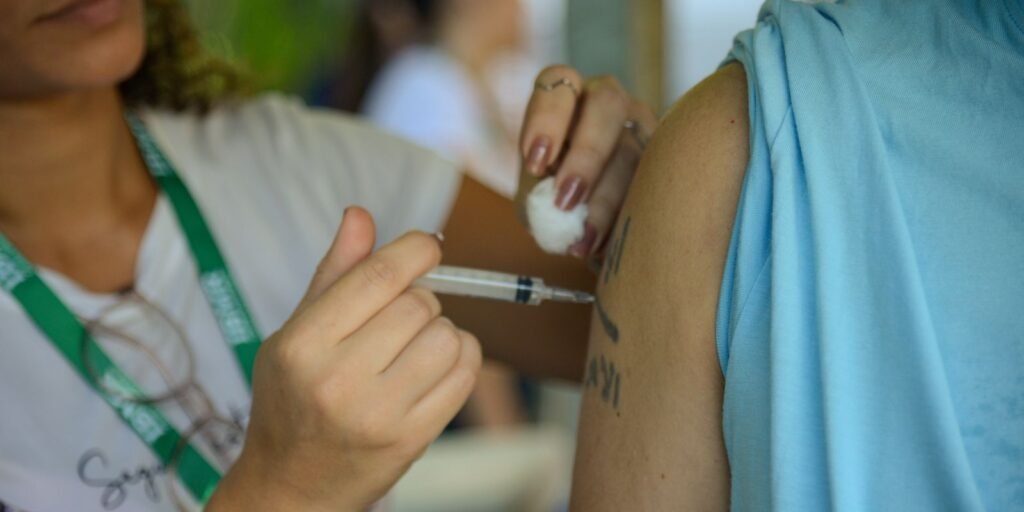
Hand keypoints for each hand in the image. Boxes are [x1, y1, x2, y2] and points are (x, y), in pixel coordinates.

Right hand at [209, 207, 481, 511]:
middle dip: (420, 300)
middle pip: (418, 304)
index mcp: (303, 345)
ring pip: (447, 336)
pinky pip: (465, 374)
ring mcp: (378, 413)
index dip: (414, 250)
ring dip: (442, 331)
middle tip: (401, 318)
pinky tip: (437, 365)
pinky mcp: (412, 438)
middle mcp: (338, 379)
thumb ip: (334, 274)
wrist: (292, 486)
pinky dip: (462, 358)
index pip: (377, 277)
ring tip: (416, 346)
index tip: (427, 246)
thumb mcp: (296, 334)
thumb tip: (360, 214)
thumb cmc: (292, 400)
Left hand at [517, 66, 657, 259]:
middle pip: (607, 103)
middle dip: (586, 154)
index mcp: (567, 97)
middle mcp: (607, 101)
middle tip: (566, 202)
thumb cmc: (552, 199)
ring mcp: (643, 125)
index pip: (558, 83)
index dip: (547, 119)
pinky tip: (606, 245)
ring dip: (607, 198)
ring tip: (583, 242)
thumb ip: (538, 196)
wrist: (586, 223)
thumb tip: (559, 210)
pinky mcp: (667, 157)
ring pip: (634, 147)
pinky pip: (657, 178)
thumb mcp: (535, 197)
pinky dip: (628, 214)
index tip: (535, 163)